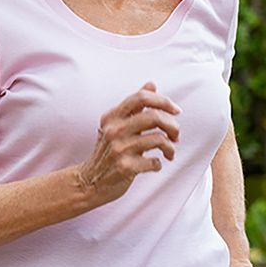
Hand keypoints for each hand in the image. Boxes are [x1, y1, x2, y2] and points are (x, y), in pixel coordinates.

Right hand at [77, 82, 180, 208]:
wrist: (89, 182)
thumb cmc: (107, 151)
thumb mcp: (114, 125)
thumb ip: (134, 106)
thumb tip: (151, 84)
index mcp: (112, 117)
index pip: (141, 97)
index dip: (163, 100)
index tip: (176, 110)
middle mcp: (114, 130)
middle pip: (153, 117)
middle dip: (172, 125)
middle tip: (176, 134)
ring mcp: (119, 149)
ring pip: (159, 139)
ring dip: (170, 146)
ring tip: (169, 152)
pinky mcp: (125, 168)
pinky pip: (155, 161)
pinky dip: (159, 163)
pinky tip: (155, 164)